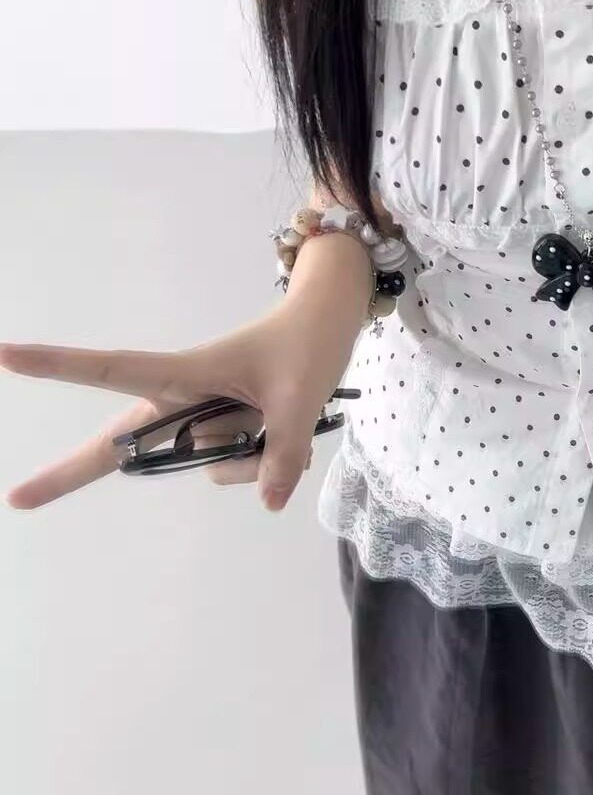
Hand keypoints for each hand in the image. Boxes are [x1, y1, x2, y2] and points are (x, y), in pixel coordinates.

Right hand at [1, 296, 354, 512]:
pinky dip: (267, 457)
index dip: (59, 364)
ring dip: (252, 452)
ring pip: (211, 464)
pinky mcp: (225, 431)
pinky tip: (288, 427)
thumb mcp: (302, 396)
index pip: (112, 369)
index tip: (4, 354)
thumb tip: (268, 502)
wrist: (328, 321)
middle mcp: (185, 398)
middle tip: (15, 499)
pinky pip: (237, 466)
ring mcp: (205, 417)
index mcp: (187, 371)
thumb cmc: (306, 342)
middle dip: (72, 470)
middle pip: (124, 441)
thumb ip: (285, 452)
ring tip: (282, 409)